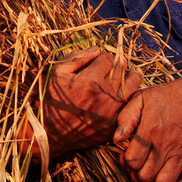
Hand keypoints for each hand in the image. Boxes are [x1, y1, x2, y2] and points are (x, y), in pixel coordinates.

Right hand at [33, 46, 141, 161]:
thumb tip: (96, 48)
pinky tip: (127, 91)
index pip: (108, 59)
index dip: (103, 56)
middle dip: (119, 63)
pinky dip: (130, 96)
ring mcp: (111, 111)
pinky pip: (129, 105)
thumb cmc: (50, 101)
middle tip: (116, 63)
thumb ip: (77, 57)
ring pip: (132, 86)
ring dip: (132, 76)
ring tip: (132, 72)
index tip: (99, 60)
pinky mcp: (113, 124)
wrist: (49, 133)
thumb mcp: (57, 73)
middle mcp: (104, 95)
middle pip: (122, 70)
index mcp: (90, 80)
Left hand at [112, 70, 181, 181]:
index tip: (127, 158)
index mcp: (150, 130)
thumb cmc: (168, 97)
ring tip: (152, 177)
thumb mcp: (142, 98)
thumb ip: (125, 118)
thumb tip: (116, 140)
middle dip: (138, 176)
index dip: (126, 164)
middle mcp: (167, 144)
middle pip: (145, 176)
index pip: (132, 161)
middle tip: (139, 168)